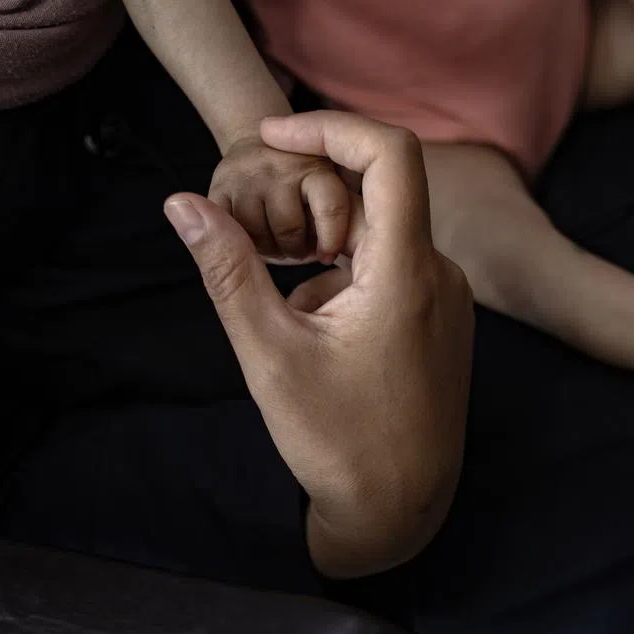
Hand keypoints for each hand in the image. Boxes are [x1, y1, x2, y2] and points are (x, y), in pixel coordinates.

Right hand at [166, 111, 474, 577]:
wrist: (401, 508)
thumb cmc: (339, 442)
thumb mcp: (270, 354)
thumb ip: (228, 270)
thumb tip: (183, 204)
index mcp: (408, 274)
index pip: (391, 154)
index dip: (331, 124)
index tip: (272, 133)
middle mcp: (441, 276)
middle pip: (375, 196)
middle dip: (311, 208)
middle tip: (264, 252)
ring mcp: (449, 298)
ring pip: (379, 238)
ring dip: (326, 256)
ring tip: (296, 325)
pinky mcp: (443, 319)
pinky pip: (394, 271)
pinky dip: (349, 279)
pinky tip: (324, 341)